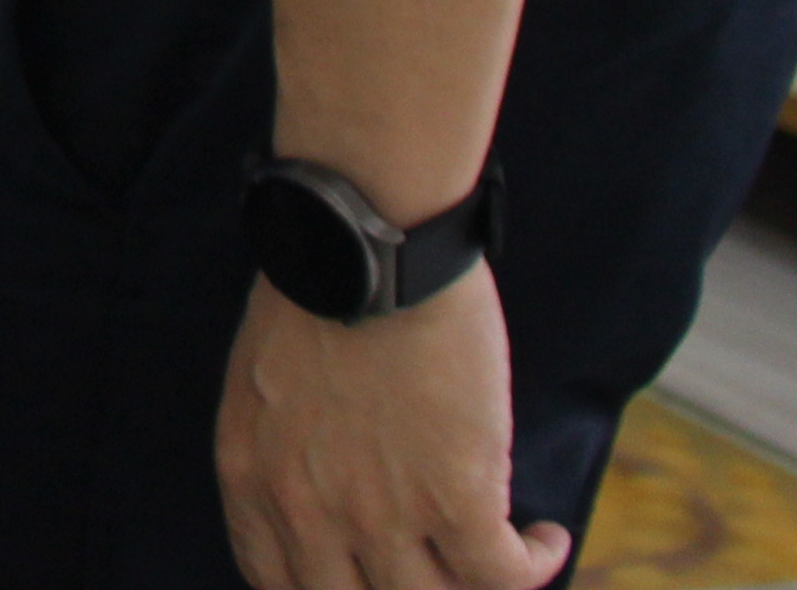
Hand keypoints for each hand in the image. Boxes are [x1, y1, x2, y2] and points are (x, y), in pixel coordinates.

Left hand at [217, 264, 573, 589]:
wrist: (365, 241)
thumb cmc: (321, 283)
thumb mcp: (267, 381)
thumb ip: (287, 445)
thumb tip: (329, 477)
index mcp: (250, 479)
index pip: (274, 582)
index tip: (360, 577)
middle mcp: (307, 513)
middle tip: (436, 572)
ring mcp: (381, 515)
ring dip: (471, 587)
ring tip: (500, 561)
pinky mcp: (456, 499)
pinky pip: (501, 575)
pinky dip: (532, 567)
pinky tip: (546, 542)